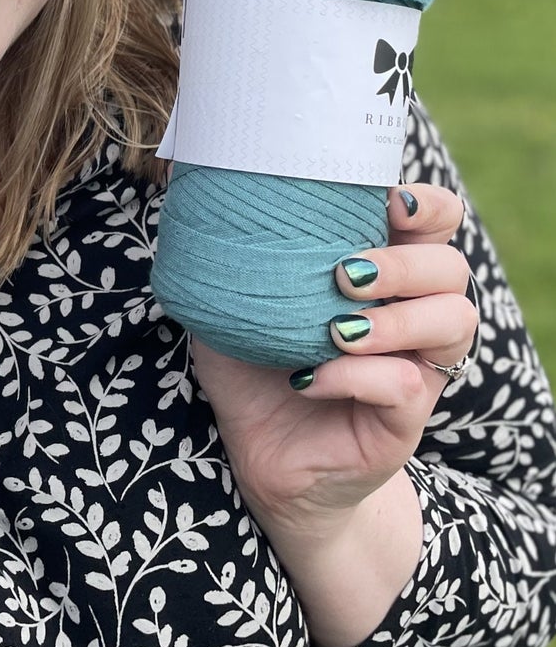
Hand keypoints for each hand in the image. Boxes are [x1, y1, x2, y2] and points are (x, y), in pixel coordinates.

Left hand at [190, 184, 474, 646]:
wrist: (261, 455)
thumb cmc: (252, 368)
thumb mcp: (234, 302)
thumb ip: (232, 252)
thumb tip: (195, 191)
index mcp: (382, 275)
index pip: (437, 223)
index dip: (426, 206)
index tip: (386, 203)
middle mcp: (412, 316)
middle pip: (451, 269)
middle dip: (403, 262)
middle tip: (343, 272)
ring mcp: (416, 369)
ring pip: (452, 322)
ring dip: (395, 317)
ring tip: (336, 327)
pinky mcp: (404, 422)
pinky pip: (405, 386)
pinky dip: (357, 375)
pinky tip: (309, 377)